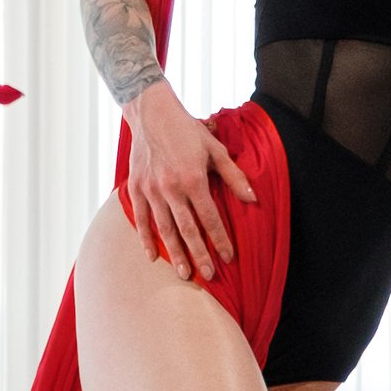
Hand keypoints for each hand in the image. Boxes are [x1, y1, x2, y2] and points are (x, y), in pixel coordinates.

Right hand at [122, 80, 257, 282]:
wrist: (151, 114)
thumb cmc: (187, 130)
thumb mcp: (215, 149)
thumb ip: (234, 176)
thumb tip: (252, 198)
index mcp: (193, 179)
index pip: (210, 217)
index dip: (220, 239)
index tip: (228, 257)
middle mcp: (171, 188)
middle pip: (188, 230)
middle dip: (200, 254)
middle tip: (209, 276)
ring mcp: (151, 190)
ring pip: (165, 229)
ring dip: (175, 253)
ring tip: (185, 273)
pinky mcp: (137, 188)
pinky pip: (141, 219)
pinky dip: (146, 239)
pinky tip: (154, 256)